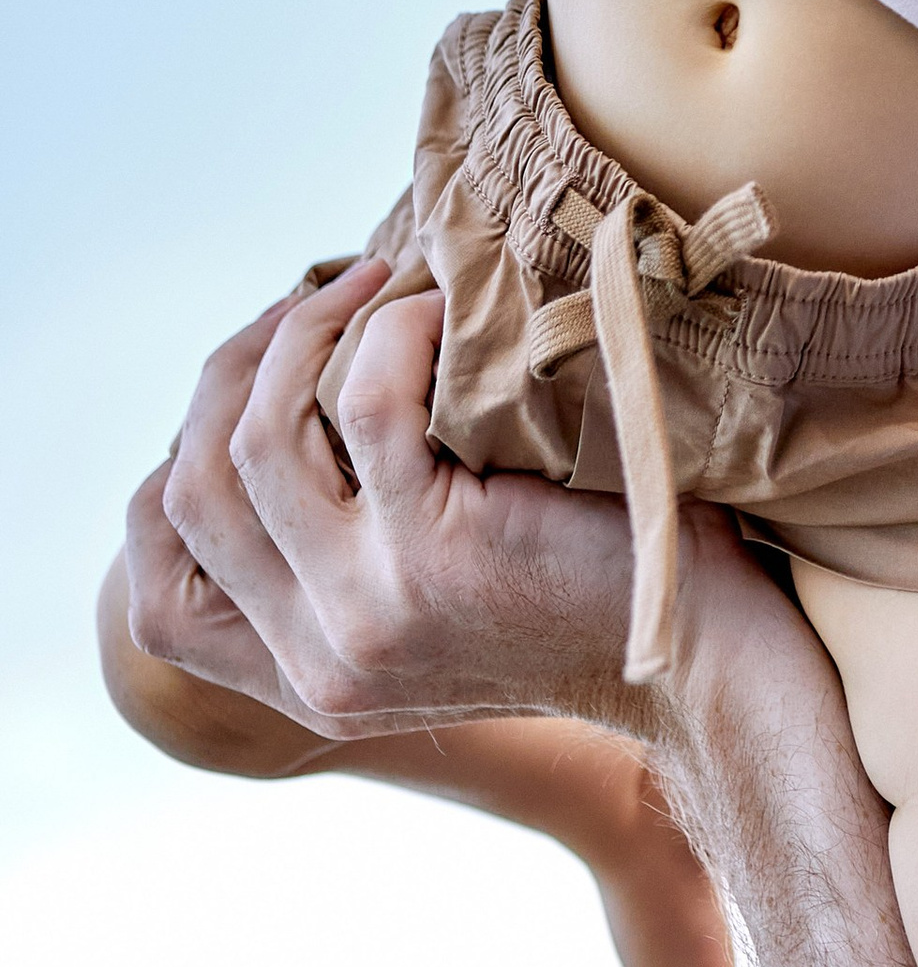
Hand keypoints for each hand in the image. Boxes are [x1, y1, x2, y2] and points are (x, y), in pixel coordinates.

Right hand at [147, 260, 661, 732]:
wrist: (706, 657)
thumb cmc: (593, 594)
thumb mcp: (444, 611)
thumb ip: (356, 557)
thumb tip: (290, 420)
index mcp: (311, 683)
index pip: (162, 599)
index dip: (175, 479)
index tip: (241, 392)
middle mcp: (323, 660)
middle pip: (194, 493)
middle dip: (234, 373)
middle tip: (307, 302)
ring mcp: (371, 612)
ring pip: (258, 442)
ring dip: (304, 337)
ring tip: (374, 284)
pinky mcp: (435, 554)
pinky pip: (367, 406)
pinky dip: (392, 334)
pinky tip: (442, 310)